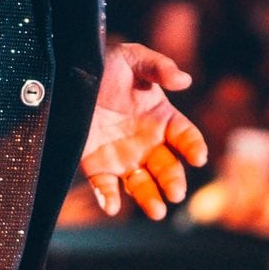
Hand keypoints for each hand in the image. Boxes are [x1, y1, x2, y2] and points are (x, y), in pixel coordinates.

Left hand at [81, 41, 207, 219]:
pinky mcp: (97, 165)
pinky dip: (109, 198)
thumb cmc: (107, 64)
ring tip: (156, 211)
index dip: (194, 147)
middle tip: (175, 193)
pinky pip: (105, 186)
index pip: (185, 136)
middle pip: (168, 167)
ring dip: (149, 199)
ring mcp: (124, 157)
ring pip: (141, 184)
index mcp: (162, 118)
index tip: (198, 157)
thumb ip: (159, 67)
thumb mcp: (133, 58)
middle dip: (173, 181)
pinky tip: (111, 206)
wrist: (70, 73)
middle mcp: (147, 142)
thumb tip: (184, 80)